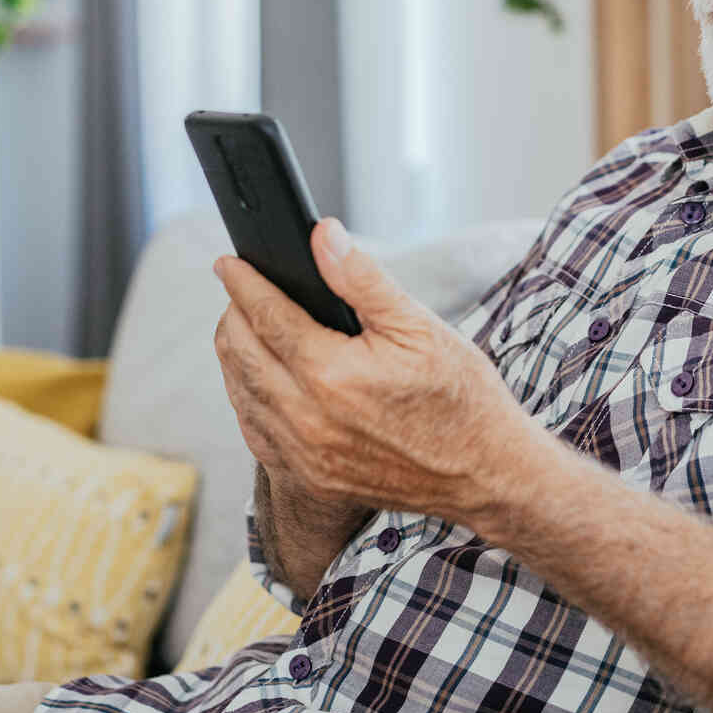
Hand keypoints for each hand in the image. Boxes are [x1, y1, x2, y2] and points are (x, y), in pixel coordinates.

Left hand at [211, 218, 530, 524]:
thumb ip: (362, 279)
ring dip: (234, 355)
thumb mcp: (419, 326)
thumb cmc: (460, 396)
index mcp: (333, 374)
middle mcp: (308, 419)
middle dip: (232, 314)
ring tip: (240, 325)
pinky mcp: (310, 477)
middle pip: (241, 354)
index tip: (228, 262)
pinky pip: (256, 432)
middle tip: (235, 289)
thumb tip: (322, 236)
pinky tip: (256, 379)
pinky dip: (246, 398)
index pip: (266, 316)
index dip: (243, 283)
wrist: (485, 473)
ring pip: (241, 394)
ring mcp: (304, 454)